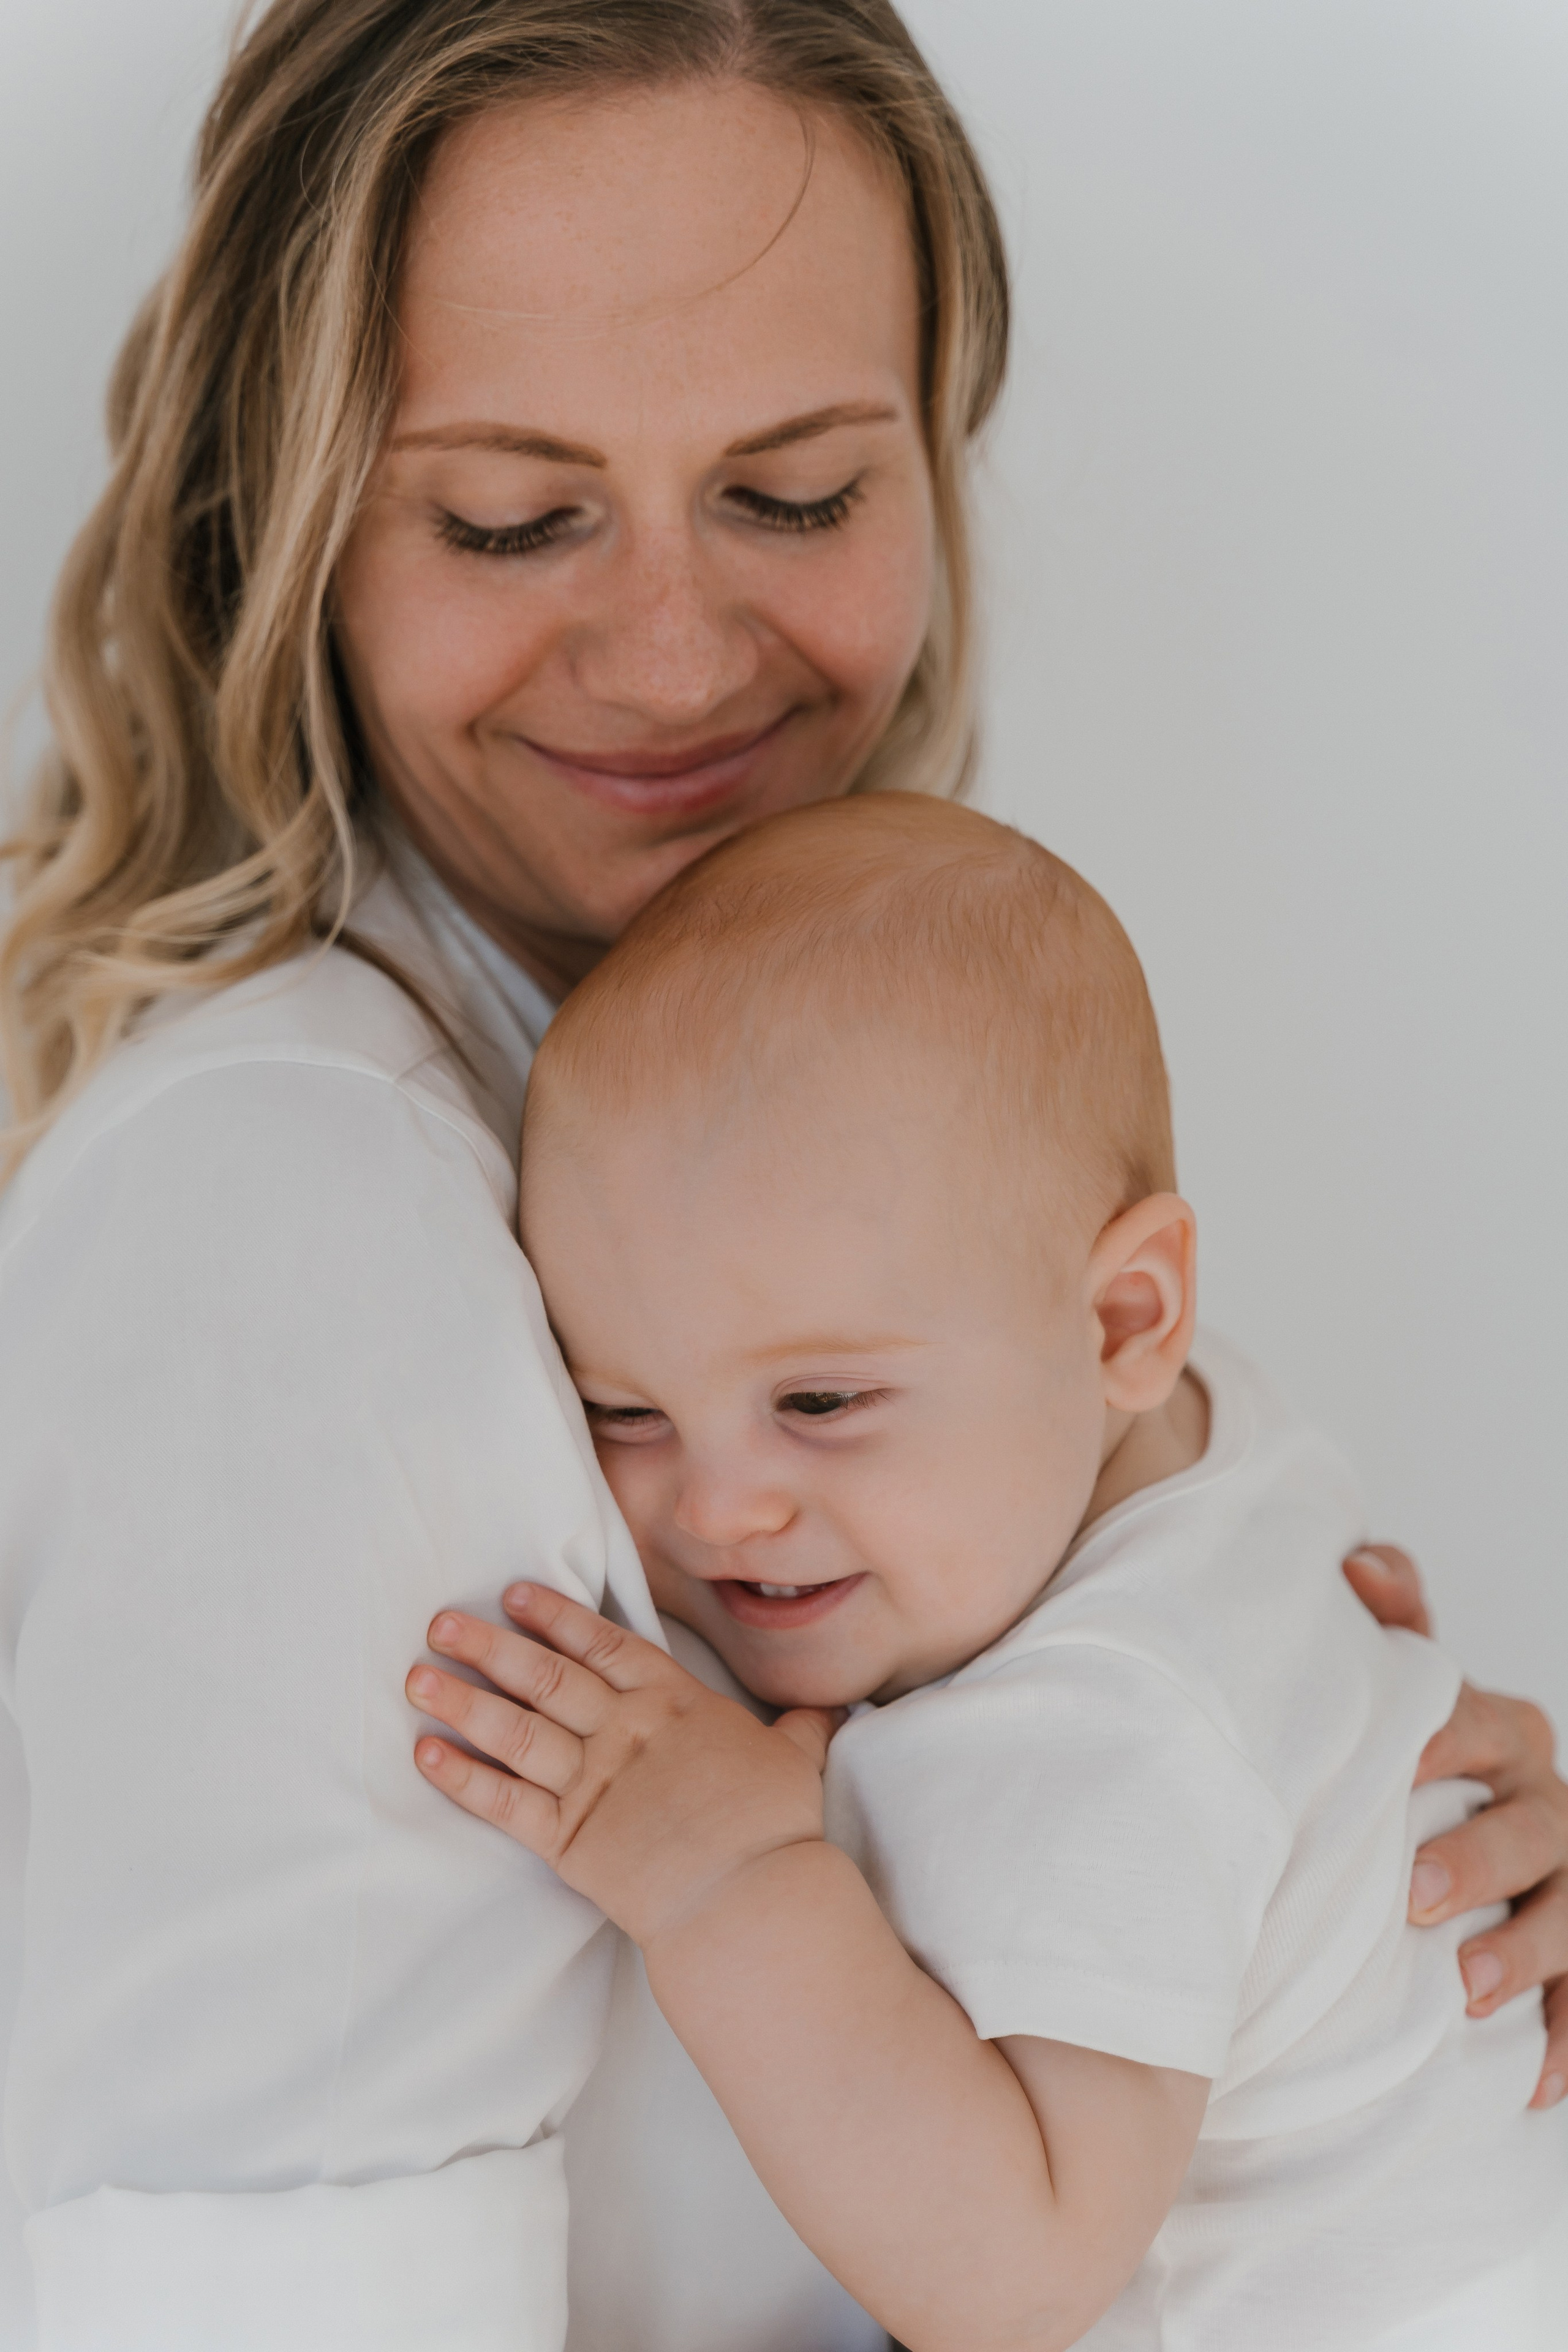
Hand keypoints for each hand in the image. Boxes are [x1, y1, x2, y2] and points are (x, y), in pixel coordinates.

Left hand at [407, 1583, 838, 1947]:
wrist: (749, 1896)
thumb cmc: (773, 1826)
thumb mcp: (795, 1760)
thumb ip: (801, 1730)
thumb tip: (833, 1711)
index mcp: (672, 1704)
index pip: (603, 1647)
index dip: (556, 1618)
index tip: (517, 1594)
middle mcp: (623, 1733)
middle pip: (544, 1677)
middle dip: (489, 1646)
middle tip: (442, 1621)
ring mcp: (592, 1784)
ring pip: (514, 1730)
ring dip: (461, 1701)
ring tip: (417, 1677)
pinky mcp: (569, 1839)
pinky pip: (504, 1802)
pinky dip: (462, 1778)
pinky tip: (427, 1755)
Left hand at [1344, 1543, 1567, 2108]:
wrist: (1419, 1833)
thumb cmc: (1400, 1754)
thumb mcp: (1394, 1687)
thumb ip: (1385, 1619)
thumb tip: (1358, 1562)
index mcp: (1499, 1732)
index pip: (1483, 1726)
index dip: (1444, 1742)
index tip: (1398, 1767)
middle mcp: (1544, 1803)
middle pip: (1533, 1828)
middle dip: (1482, 1860)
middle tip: (1414, 1895)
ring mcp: (1566, 1881)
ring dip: (1527, 1954)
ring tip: (1469, 1992)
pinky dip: (1565, 2039)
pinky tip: (1531, 2081)